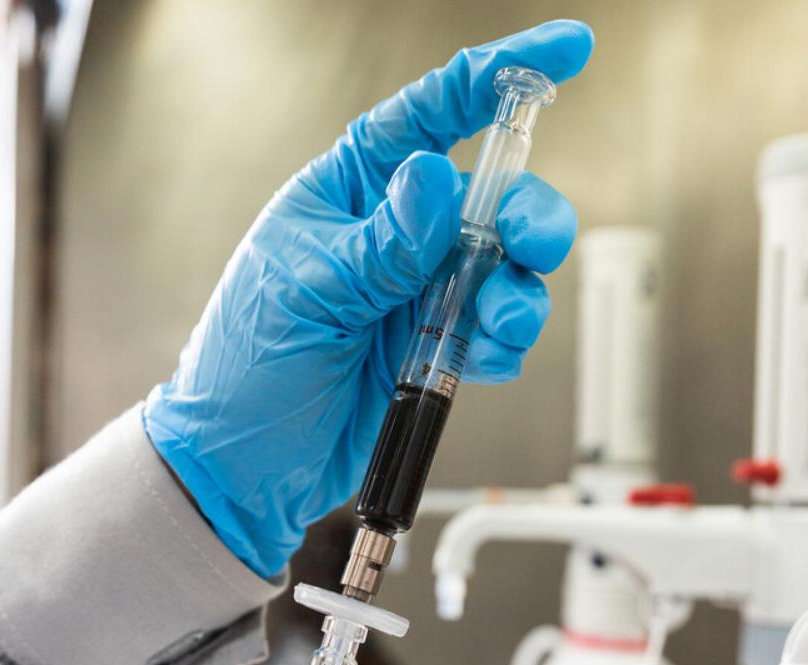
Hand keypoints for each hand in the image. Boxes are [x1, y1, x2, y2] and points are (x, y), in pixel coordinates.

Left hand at [145, 21, 593, 575]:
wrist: (242, 469)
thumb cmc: (244, 369)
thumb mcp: (307, 294)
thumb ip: (381, 244)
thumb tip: (436, 177)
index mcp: (347, 193)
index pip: (429, 115)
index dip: (497, 77)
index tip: (565, 51)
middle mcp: (391, 234)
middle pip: (492, 196)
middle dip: (527, 213)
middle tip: (530, 244)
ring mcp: (416, 293)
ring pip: (506, 266)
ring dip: (519, 290)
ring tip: (495, 325)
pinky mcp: (433, 348)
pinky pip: (495, 329)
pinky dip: (501, 341)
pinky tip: (476, 358)